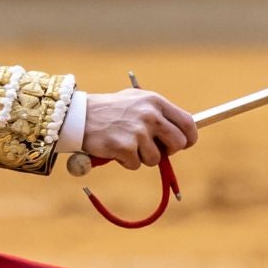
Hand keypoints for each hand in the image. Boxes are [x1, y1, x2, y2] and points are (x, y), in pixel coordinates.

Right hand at [79, 89, 197, 169]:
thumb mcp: (136, 102)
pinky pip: (136, 165)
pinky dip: (126, 162)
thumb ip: (159, 113)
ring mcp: (138, 131)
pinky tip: (114, 148)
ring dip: (141, 157)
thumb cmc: (110, 110)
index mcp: (155, 101)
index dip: (189, 138)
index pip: (188, 123)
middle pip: (178, 144)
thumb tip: (184, 132)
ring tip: (125, 143)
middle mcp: (149, 115)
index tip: (184, 144)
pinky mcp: (125, 147)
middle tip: (152, 149)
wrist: (78, 116)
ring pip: (156, 159)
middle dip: (168, 151)